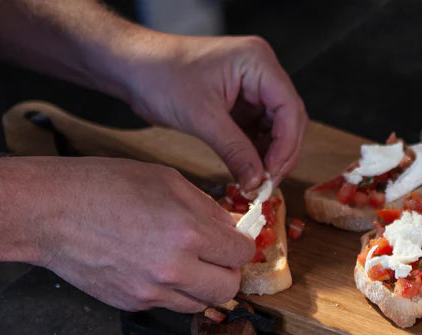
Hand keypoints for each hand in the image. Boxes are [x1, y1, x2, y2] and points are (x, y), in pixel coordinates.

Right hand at [28, 157, 254, 311]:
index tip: (233, 240)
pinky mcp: (134, 303)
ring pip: (202, 303)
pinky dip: (173, 290)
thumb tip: (231, 227)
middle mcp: (174, 269)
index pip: (241, 253)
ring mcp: (152, 291)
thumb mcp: (165, 180)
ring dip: (203, 285)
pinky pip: (170, 304)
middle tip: (215, 256)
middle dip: (228, 271)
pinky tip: (157, 267)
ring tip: (186, 262)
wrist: (47, 212)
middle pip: (229, 288)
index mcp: (188, 233)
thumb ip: (206, 208)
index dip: (240, 244)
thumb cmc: (101, 187)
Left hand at [120, 34, 305, 189]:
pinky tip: (249, 170)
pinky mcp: (241, 102)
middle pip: (289, 120)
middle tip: (267, 183)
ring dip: (269, 156)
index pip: (290, 109)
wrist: (131, 67)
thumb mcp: (202, 117)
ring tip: (257, 180)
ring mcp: (253, 87)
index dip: (286, 145)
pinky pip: (258, 131)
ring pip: (276, 128)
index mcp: (258, 63)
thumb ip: (235, 150)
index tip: (272, 174)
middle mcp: (262, 72)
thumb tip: (258, 182)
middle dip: (280, 154)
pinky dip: (255, 152)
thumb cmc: (160, 76)